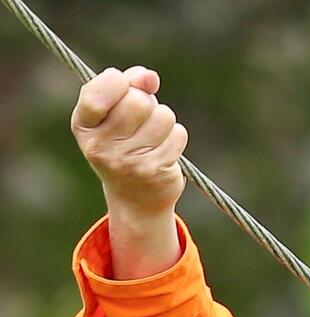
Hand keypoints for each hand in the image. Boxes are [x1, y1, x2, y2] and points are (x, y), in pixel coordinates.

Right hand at [72, 68, 187, 278]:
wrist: (136, 198)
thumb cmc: (123, 143)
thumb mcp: (113, 112)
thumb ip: (129, 84)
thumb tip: (150, 77)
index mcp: (83, 126)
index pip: (97, 92)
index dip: (118, 82)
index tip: (124, 86)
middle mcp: (101, 146)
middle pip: (138, 101)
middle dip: (146, 102)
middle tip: (142, 117)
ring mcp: (129, 162)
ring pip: (162, 116)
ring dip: (164, 119)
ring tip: (153, 135)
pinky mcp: (156, 171)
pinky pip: (178, 134)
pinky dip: (176, 136)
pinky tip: (165, 149)